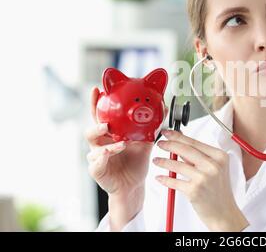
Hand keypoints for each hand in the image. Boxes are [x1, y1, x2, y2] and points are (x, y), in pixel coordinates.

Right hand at [85, 86, 167, 229]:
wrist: (134, 184)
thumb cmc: (136, 161)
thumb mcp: (145, 142)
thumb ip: (151, 126)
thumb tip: (164, 109)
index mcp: (109, 134)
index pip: (100, 116)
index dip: (97, 103)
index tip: (97, 90)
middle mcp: (100, 144)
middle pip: (91, 129)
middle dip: (96, 123)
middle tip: (106, 122)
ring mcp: (97, 157)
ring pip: (93, 146)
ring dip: (103, 140)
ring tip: (116, 139)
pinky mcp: (97, 170)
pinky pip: (96, 162)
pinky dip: (104, 156)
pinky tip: (111, 152)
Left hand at [153, 129, 248, 231]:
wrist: (224, 212)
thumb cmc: (218, 190)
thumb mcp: (215, 168)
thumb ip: (199, 157)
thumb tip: (180, 144)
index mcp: (219, 156)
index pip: (195, 142)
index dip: (179, 136)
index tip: (169, 133)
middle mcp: (213, 165)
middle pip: (185, 150)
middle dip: (169, 145)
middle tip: (161, 144)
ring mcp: (204, 178)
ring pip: (178, 165)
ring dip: (164, 161)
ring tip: (157, 160)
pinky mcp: (195, 190)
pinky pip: (174, 182)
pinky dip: (165, 179)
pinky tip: (160, 177)